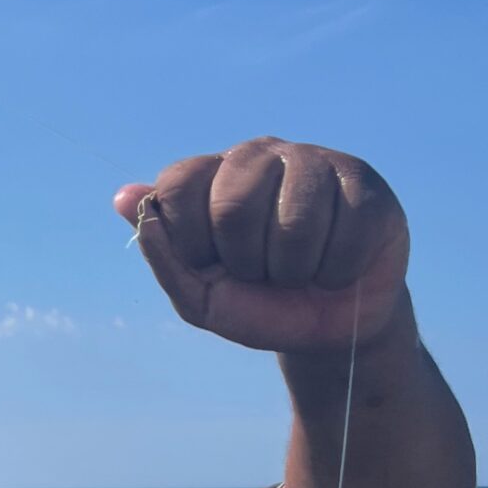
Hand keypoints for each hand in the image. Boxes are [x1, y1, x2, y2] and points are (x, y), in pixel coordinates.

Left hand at [114, 138, 409, 352]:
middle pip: (232, 207)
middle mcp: (260, 155)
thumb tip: (125, 198)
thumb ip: (164, 255)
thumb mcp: (203, 298)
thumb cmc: (261, 306)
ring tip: (302, 270)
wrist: (329, 331)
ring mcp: (314, 162)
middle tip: (263, 272)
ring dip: (296, 272)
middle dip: (247, 264)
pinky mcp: (363, 183)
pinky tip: (338, 265)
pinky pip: (345, 233)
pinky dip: (337, 270)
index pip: (177, 187)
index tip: (210, 265)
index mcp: (213, 175)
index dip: (191, 245)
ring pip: (294, 223)